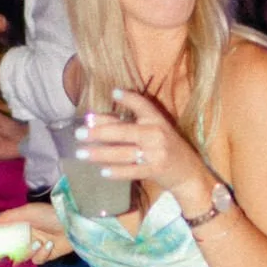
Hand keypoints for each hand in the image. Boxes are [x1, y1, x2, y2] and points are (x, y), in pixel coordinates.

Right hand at [0, 201, 71, 264]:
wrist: (72, 224)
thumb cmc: (49, 214)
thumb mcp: (26, 212)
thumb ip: (6, 218)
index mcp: (19, 224)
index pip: (1, 231)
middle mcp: (25, 235)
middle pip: (8, 249)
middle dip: (3, 255)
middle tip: (0, 258)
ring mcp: (35, 246)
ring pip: (21, 257)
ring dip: (28, 252)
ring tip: (38, 243)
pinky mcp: (45, 255)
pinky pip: (37, 260)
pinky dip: (42, 253)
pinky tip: (49, 245)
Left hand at [82, 89, 203, 197]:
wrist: (189, 173)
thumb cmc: (166, 148)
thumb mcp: (152, 131)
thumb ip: (126, 124)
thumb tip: (93, 119)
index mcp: (157, 120)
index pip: (142, 105)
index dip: (129, 98)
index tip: (113, 93)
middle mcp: (157, 134)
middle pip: (123, 131)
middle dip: (98, 132)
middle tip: (77, 133)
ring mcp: (156, 153)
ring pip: (123, 152)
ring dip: (100, 154)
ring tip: (81, 154)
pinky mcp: (155, 170)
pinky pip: (132, 171)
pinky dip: (117, 172)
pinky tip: (102, 172)